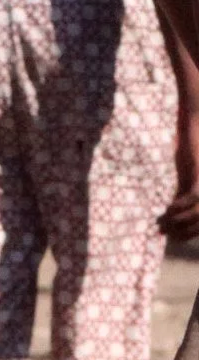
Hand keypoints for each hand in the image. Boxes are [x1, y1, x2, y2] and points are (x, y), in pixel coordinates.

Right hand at [165, 106, 198, 240]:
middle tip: (164, 233)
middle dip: (183, 231)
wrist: (195, 122)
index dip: (189, 233)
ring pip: (198, 213)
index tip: (171, 237)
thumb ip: (178, 186)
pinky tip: (168, 209)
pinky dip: (180, 206)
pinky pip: (194, 197)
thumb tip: (163, 204)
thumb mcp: (182, 170)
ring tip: (163, 224)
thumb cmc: (187, 143)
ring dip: (180, 222)